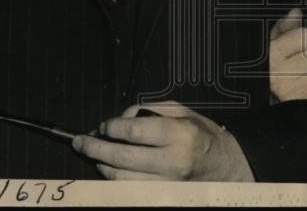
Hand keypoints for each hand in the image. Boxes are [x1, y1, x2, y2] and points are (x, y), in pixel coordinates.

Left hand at [71, 101, 254, 180]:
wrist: (224, 166)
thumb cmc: (202, 136)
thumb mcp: (182, 111)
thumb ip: (150, 110)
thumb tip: (121, 118)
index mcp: (181, 135)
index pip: (135, 132)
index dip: (112, 128)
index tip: (104, 125)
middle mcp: (174, 162)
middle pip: (122, 158)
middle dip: (95, 148)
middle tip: (81, 141)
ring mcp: (168, 184)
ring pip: (121, 179)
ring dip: (101, 165)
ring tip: (93, 154)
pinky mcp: (163, 196)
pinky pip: (129, 190)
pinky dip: (114, 180)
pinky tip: (108, 168)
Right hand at [268, 8, 306, 101]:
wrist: (259, 97)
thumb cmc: (265, 65)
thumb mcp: (269, 42)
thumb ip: (284, 27)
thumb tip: (297, 13)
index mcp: (272, 55)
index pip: (305, 35)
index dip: (304, 36)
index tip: (297, 42)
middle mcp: (281, 75)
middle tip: (302, 57)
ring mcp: (292, 92)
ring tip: (305, 70)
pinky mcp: (301, 103)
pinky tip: (306, 82)